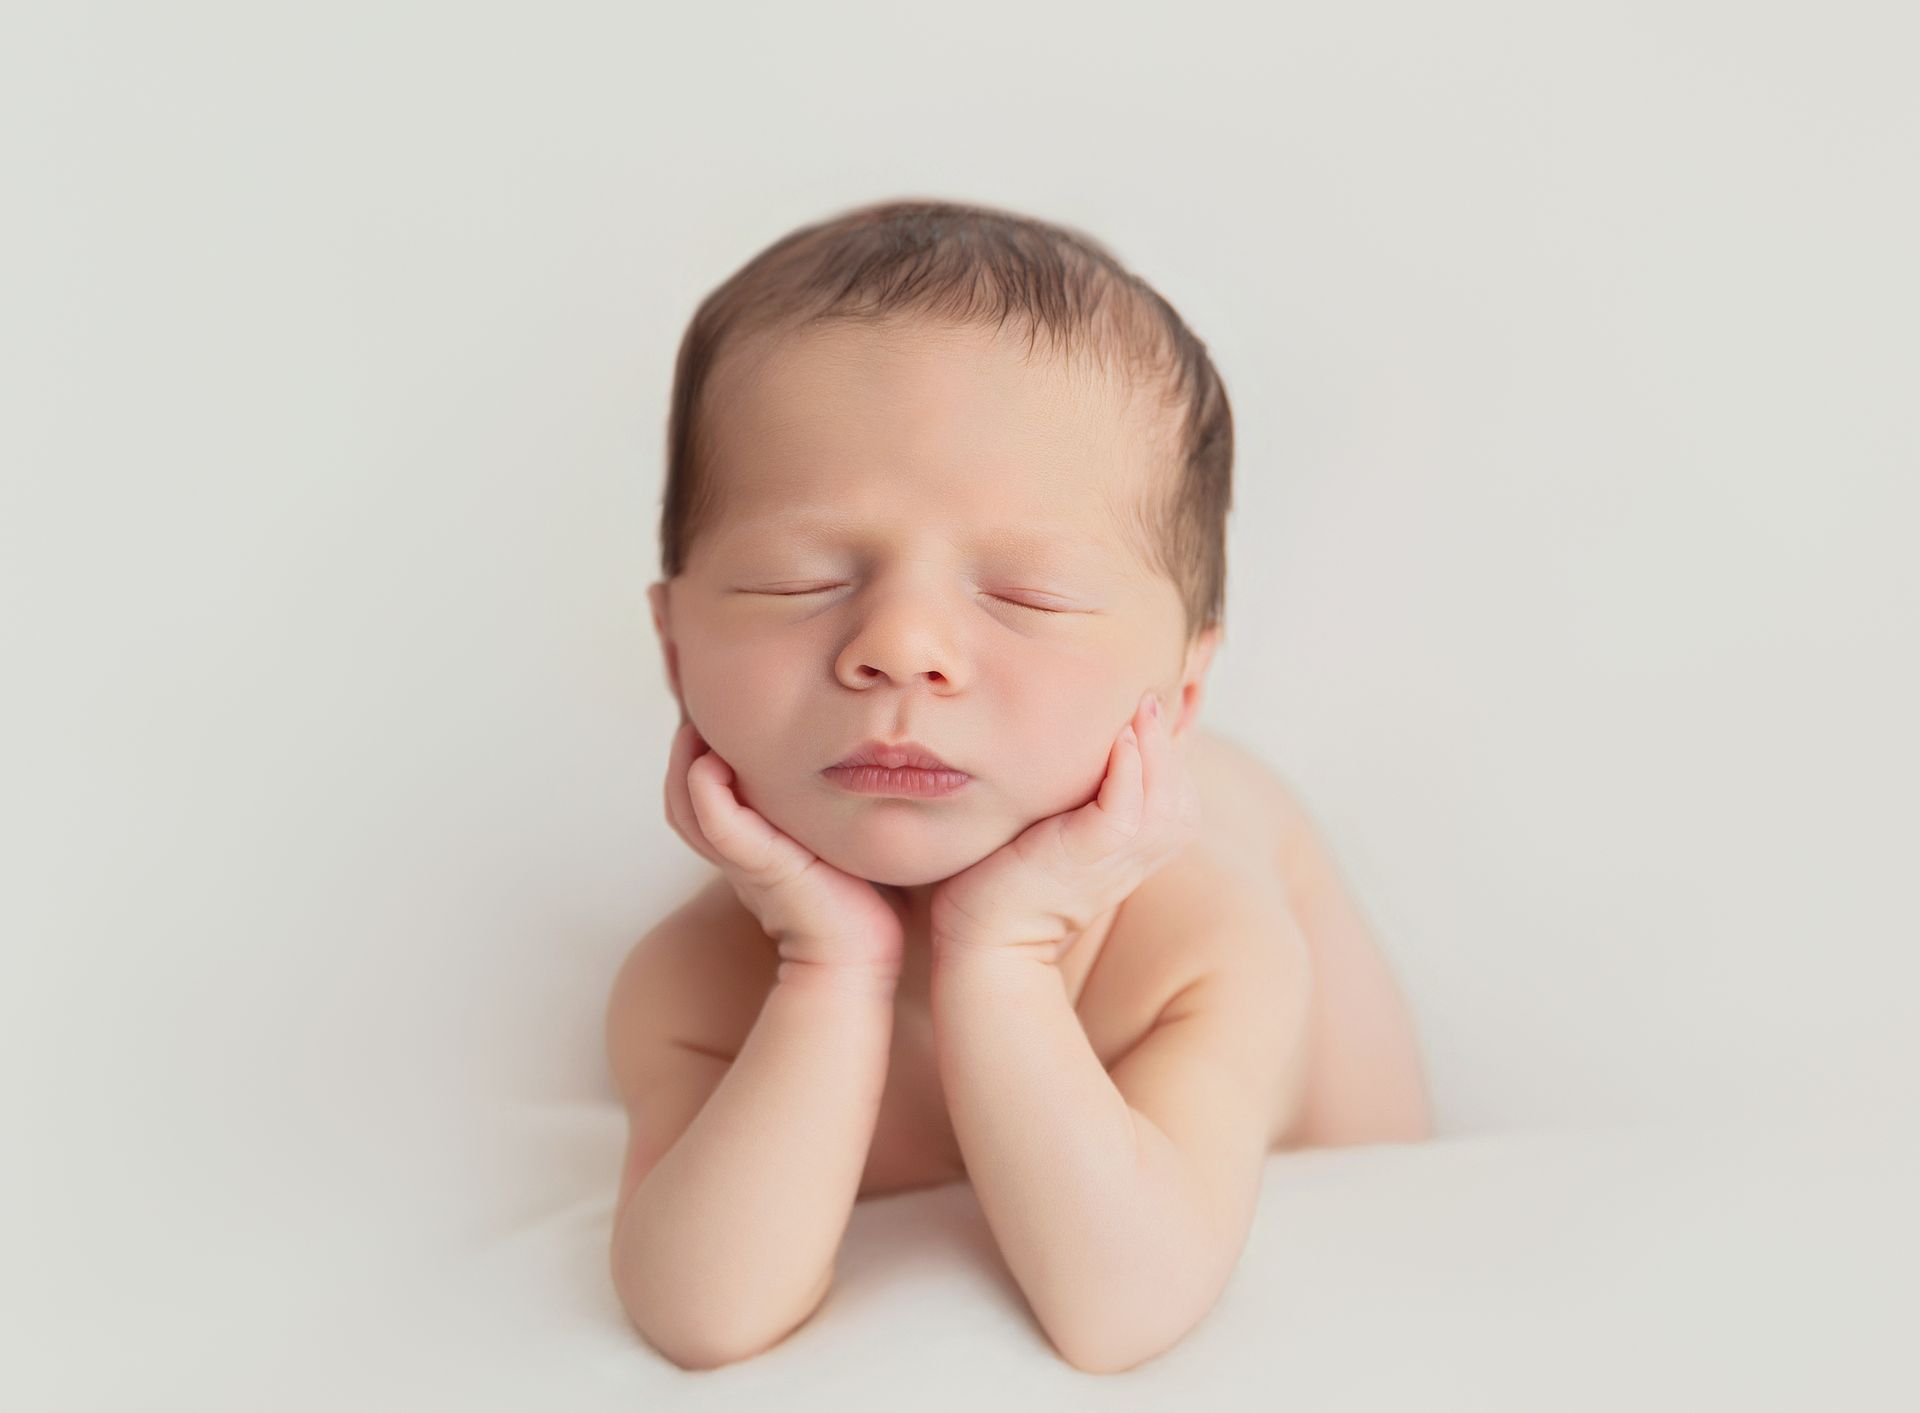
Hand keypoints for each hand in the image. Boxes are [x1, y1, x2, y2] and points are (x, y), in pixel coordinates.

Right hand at [665, 720, 909, 984]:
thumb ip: (824, 811)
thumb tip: (847, 764)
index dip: (695, 758)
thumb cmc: (862, 901)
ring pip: (687, 809)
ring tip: (697, 730)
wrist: (864, 954)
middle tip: (697, 714)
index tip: (716, 718)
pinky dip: (707, 796)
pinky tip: (711, 766)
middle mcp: (739, 853)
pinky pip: (720, 826)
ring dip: (684, 766)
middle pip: (681, 800)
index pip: (700, 797)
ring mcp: (745, 861)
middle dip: (681, 754)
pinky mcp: (763, 868)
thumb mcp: (834, 841)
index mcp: (751, 846)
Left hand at [929, 690, 1201, 963]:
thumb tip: (1085, 747)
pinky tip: (1120, 741)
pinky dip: (1129, 775)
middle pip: (1181, 794)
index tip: (1150, 705)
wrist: (982, 937)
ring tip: (1141, 709)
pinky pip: (1126, 813)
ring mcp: (1115, 859)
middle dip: (1171, 743)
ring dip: (1156, 750)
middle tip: (1149, 696)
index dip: (1171, 748)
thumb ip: (1081, 796)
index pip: (1177, 792)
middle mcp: (1136, 856)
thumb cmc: (1010, 877)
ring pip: (1165, 801)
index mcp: (1136, 849)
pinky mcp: (1086, 857)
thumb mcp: (1056, 828)